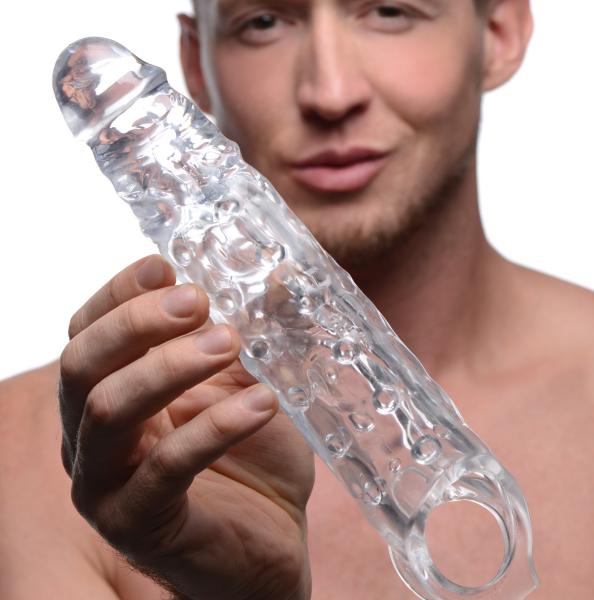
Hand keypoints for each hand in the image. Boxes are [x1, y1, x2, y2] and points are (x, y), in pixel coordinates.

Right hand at [58, 255, 313, 599]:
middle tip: (196, 300)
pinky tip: (261, 402)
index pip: (88, 330)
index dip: (121, 292)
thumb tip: (264, 279)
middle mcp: (92, 434)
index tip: (166, 266)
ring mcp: (105, 483)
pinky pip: (165, 467)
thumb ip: (239, 339)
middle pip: (82, 363)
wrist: (270, 539)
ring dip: (170, 368)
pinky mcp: (137, 524)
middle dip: (137, 322)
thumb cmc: (252, 458)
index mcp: (111, 391)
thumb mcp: (245, 384)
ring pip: (109, 409)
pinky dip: (214, 427)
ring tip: (230, 343)